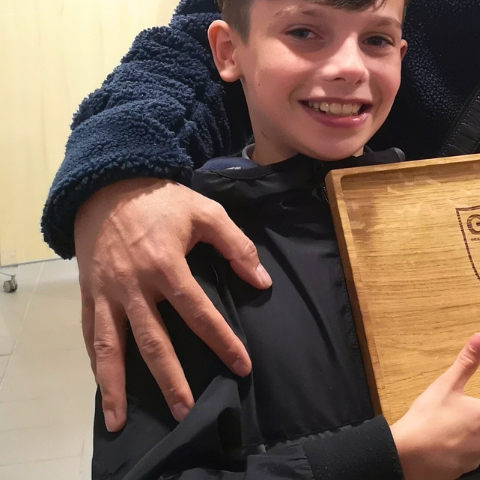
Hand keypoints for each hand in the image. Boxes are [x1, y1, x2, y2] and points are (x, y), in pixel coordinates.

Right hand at [74, 178, 271, 431]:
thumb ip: (237, 246)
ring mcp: (108, 293)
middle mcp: (134, 286)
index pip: (199, 312)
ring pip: (112, 347)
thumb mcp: (207, 212)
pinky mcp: (89, 295)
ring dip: (116, 386)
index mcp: (166, 265)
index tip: (241, 366)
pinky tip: (104, 387)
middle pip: (154, 341)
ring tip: (119, 420)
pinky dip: (96, 364)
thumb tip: (262, 281)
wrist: (109, 186)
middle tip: (185, 411)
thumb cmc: (163, 201)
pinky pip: (91, 335)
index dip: (222, 340)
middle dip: (170, 379)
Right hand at [391, 334, 479, 479]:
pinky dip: (451, 451)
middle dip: (474, 422)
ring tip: (440, 428)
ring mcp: (472, 460)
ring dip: (462, 437)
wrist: (404, 455)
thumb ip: (466, 363)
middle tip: (452, 413)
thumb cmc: (427, 420)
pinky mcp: (458, 474)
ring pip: (474, 444)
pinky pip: (461, 458)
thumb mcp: (446, 385)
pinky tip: (436, 443)